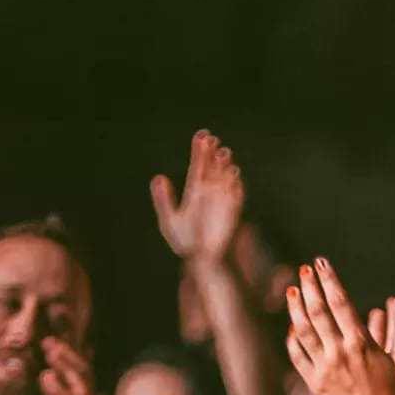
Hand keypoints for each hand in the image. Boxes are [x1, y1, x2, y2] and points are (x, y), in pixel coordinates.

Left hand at [40, 336, 96, 394]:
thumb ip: (56, 393)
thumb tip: (49, 373)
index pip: (82, 370)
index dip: (72, 353)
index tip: (56, 338)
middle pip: (83, 370)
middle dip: (67, 353)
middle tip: (49, 340)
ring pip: (80, 380)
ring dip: (65, 363)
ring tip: (50, 350)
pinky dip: (57, 387)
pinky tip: (46, 377)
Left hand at [151, 130, 245, 264]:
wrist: (202, 259)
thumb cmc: (186, 242)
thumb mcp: (169, 220)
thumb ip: (162, 199)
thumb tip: (158, 178)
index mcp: (195, 192)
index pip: (198, 167)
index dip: (199, 151)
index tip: (201, 135)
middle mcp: (210, 194)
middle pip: (212, 168)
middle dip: (212, 153)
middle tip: (211, 139)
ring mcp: (222, 201)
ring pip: (224, 178)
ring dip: (224, 165)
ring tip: (223, 152)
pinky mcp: (232, 212)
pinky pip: (236, 194)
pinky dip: (235, 183)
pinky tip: (232, 173)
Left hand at [285, 262, 394, 394]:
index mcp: (362, 344)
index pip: (341, 303)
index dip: (330, 280)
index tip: (321, 263)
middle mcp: (340, 353)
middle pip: (319, 312)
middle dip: (310, 287)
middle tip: (304, 271)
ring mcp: (325, 369)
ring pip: (304, 331)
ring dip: (296, 308)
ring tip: (292, 290)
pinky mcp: (315, 384)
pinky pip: (298, 357)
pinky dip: (293, 340)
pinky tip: (292, 327)